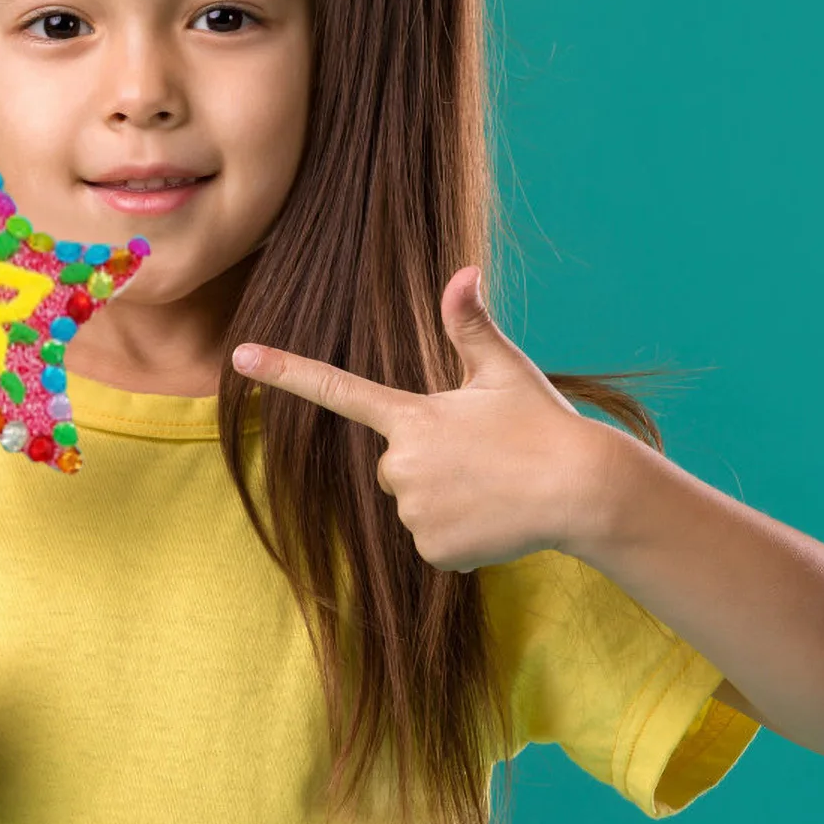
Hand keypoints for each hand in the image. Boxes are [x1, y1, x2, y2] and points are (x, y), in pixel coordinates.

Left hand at [232, 266, 605, 572]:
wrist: (584, 492)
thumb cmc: (545, 425)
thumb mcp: (505, 372)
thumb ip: (472, 326)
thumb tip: (465, 272)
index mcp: (413, 416)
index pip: (336, 389)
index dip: (284, 371)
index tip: (240, 356)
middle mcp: (403, 464)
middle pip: (394, 464)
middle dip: (430, 461)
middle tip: (481, 457)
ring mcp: (414, 511)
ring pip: (414, 504)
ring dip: (447, 498)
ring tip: (494, 489)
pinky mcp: (433, 551)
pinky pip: (432, 542)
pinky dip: (459, 535)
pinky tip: (494, 520)